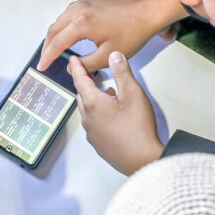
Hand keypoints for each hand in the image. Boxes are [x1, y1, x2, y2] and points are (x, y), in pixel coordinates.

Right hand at [39, 0, 188, 70]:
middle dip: (47, 46)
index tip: (41, 67)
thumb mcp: (108, 54)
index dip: (48, 57)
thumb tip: (71, 67)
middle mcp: (78, 10)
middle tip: (44, 60)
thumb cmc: (131, 33)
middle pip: (54, 29)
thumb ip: (86, 64)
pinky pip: (68, 14)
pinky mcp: (89, 0)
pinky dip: (62, 26)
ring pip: (60, 20)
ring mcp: (82, 3)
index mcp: (81, 24)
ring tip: (52, 50)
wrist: (146, 11)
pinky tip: (66, 35)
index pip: (57, 43)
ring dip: (54, 35)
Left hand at [69, 52, 163, 174]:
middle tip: (88, 73)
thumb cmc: (138, 127)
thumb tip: (114, 55)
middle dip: (84, 83)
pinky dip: (98, 114)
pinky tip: (111, 114)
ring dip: (92, 99)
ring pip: (87, 110)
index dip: (77, 68)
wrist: (142, 160)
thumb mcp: (133, 93)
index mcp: (93, 103)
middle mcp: (88, 118)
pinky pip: (93, 123)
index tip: (72, 60)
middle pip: (81, 95)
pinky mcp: (98, 144)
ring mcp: (92, 133)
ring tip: (105, 92)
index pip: (80, 80)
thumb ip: (122, 72)